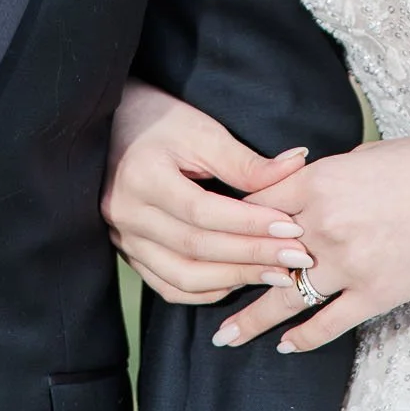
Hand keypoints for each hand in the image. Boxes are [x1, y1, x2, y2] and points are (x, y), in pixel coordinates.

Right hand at [102, 78, 316, 303]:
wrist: (111, 126)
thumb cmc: (160, 120)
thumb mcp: (201, 130)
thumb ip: (245, 160)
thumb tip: (297, 166)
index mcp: (143, 178)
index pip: (204, 212)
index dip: (250, 224)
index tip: (293, 228)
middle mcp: (128, 215)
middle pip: (196, 249)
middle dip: (252, 257)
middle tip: (298, 259)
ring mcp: (124, 239)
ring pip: (183, 277)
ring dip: (235, 279)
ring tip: (277, 275)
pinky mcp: (128, 252)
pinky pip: (168, 285)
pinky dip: (206, 291)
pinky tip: (239, 281)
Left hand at [210, 137, 409, 353]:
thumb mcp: (371, 154)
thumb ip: (332, 173)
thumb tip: (307, 181)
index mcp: (321, 180)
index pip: (258, 202)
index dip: (230, 218)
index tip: (206, 232)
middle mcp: (326, 223)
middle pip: (261, 251)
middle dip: (228, 271)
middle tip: (196, 291)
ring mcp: (350, 262)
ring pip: (286, 295)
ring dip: (252, 319)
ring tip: (224, 337)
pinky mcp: (376, 292)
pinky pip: (329, 321)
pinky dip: (304, 337)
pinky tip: (286, 346)